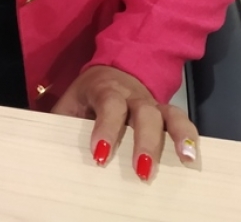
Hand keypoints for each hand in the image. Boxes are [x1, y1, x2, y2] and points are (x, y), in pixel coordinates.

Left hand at [52, 65, 197, 181]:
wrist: (112, 71)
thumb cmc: (88, 95)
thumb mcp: (70, 102)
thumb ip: (60, 121)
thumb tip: (46, 146)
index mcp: (105, 88)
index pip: (108, 104)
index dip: (106, 128)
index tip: (99, 155)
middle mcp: (133, 94)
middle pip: (144, 112)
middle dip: (145, 140)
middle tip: (142, 169)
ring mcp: (153, 102)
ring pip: (170, 114)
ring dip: (178, 136)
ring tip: (186, 160)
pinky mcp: (166, 112)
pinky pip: (181, 120)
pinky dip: (190, 137)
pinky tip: (194, 158)